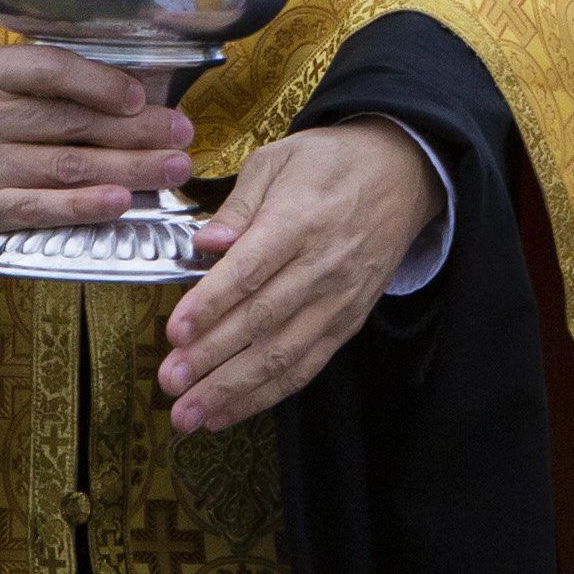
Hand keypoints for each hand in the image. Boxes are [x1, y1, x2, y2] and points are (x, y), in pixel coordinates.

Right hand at [0, 46, 200, 241]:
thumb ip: (53, 77)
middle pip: (70, 124)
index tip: (141, 96)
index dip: (98, 83)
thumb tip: (135, 90)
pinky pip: (39, 209)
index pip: (48, 71)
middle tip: (182, 133)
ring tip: (172, 167)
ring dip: (127, 169)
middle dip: (136, 130)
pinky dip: (83, 207)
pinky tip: (120, 202)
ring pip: (65, 168)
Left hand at [159, 118, 440, 434]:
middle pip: (263, 319)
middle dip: (212, 356)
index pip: (252, 268)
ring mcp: (339, 298)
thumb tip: (206, 242)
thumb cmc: (332, 163)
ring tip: (191, 414)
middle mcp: (323, 265)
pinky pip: (308, 364)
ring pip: (284, 352)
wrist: (404, 174)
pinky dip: (268, 393)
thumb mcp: (280, 159)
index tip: (175, 331)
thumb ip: (239, 204)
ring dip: (234, 388)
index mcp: (300, 219)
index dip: (212, 303)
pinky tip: (229, 412)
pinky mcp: (349, 320)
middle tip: (169, 381)